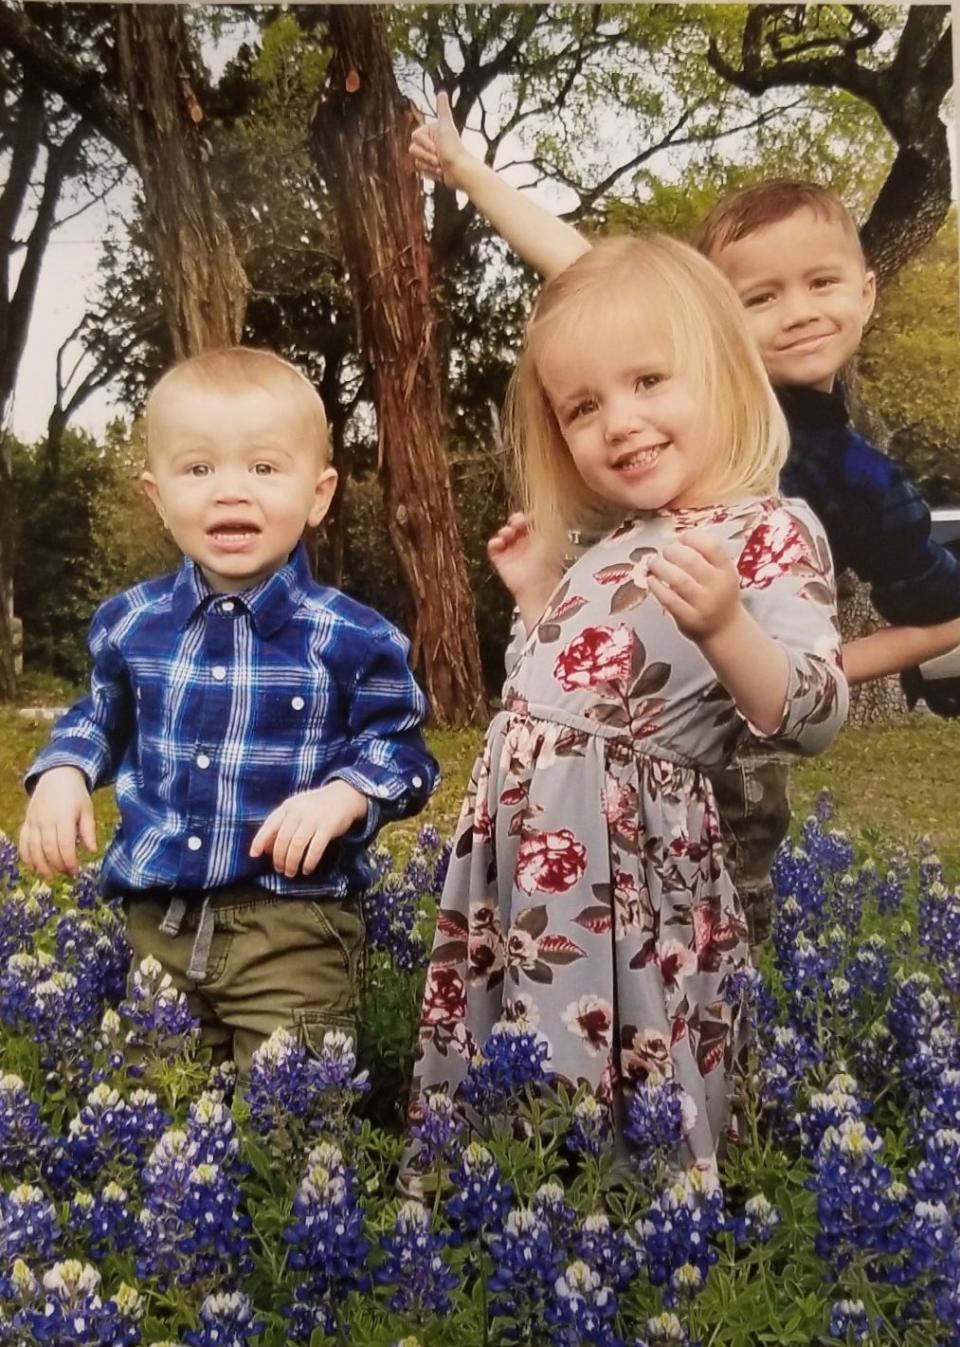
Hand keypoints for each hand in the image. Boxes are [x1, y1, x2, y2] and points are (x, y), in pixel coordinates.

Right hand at [19, 766, 96, 878]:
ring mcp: (34, 821)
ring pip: (33, 848)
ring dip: (41, 865)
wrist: (57, 776)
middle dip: (57, 865)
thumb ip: (88, 830)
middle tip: (66, 873)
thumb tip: (92, 851)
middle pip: (48, 849)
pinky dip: (26, 856)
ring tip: (50, 876)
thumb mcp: (87, 810)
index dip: (69, 861)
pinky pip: (23, 842)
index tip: (76, 870)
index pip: (65, 845)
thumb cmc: (76, 795)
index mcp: (63, 817)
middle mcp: (46, 820)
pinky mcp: (27, 822)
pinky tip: (33, 867)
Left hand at [250, 780, 367, 878]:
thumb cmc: (315, 806)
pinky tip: (307, 869)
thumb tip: (265, 849)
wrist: (344, 796)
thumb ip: (280, 825)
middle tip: (280, 869)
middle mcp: (299, 812)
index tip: (254, 855)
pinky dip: (309, 862)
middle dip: (279, 858)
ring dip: (292, 862)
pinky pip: (315, 848)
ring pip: (297, 846)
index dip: (260, 840)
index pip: (270, 825)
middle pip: (282, 839)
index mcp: (288, 807)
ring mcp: (314, 819)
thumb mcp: (296, 809)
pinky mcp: (328, 827)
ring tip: (291, 873)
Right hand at [409, 91, 469, 187]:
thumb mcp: (446, 127)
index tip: (436, 147)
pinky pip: (421, 172)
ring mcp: (430, 156)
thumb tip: (442, 93)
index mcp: (431, 132)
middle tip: (439, 159)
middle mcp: (430, 143)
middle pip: (413, 150)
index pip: (414, 137)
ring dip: (428, 166)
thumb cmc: (453, 149)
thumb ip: (443, 111)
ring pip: (416, 162)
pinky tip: (440, 173)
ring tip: (441, 167)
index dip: (424, 144)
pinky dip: (430, 174)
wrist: (460, 171)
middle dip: (426, 157)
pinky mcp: (431, 169)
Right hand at [488, 512, 563, 609]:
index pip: (530, 521)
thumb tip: (537, 510)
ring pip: (503, 534)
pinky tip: (500, 542)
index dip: (527, 516)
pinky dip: (494, 542)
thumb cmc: (547, 562)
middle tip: (518, 522)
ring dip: (505, 530)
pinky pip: (493, 547)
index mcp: (539, 538)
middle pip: (515, 525)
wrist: (537, 583)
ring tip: (508, 534)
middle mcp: (526, 544)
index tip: (529, 515)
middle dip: (515, 520)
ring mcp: (512, 552)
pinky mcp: (501, 561)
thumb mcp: (550, 537)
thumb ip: (544, 522)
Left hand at [647, 530, 741, 642]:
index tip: (682, 538)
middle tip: (666, 552)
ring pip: (678, 579)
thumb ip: (704, 555)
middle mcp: (717, 586)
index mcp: (726, 569)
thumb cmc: (718, 594)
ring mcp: (703, 604)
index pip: (711, 546)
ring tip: (653, 563)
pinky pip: (668, 599)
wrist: (724, 628)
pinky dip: (656, 587)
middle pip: (691, 560)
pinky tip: (651, 580)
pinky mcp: (689, 618)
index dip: (692, 537)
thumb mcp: (721, 572)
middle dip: (672, 551)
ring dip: (660, 567)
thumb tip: (676, 538)